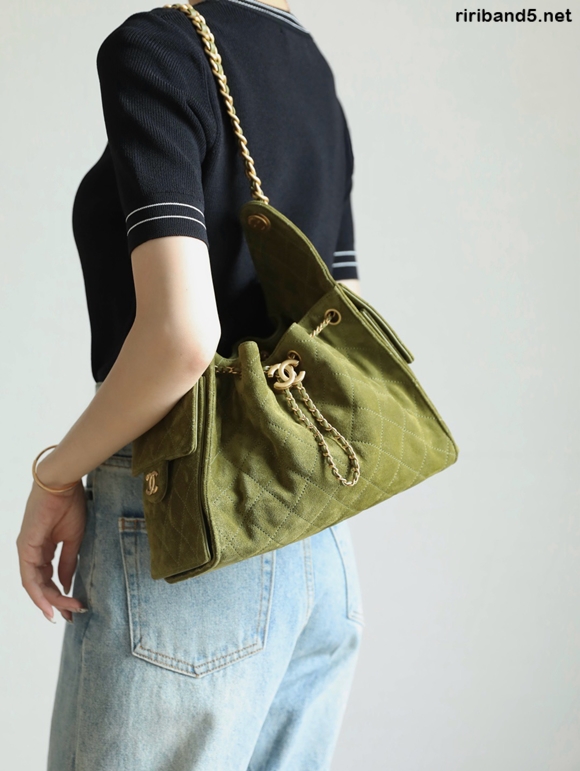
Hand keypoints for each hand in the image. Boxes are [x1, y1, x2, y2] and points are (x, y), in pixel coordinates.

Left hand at [16, 481, 87, 622]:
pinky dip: (38, 592)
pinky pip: (29, 576)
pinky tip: (49, 603)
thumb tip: (68, 584)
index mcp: (43, 549)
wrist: (63, 483)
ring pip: (35, 584)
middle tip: (73, 614)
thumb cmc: (70, 505)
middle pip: (41, 585)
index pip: (49, 578)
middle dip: (57, 601)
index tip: (76, 606)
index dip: (61, 594)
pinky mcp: (25, 547)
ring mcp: (26, 550)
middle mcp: (31, 552)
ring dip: (50, 600)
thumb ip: (68, 562)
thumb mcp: (73, 539)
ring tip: (67, 611)